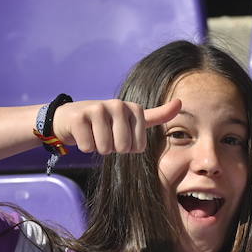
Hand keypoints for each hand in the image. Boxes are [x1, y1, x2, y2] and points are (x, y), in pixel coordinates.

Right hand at [53, 97, 181, 154]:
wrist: (71, 117)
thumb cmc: (106, 122)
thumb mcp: (133, 118)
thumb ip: (157, 115)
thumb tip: (180, 102)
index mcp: (133, 109)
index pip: (138, 147)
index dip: (127, 148)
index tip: (119, 136)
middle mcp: (118, 105)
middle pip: (122, 148)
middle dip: (112, 148)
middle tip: (105, 136)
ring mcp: (97, 109)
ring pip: (105, 148)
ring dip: (98, 147)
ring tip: (94, 134)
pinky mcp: (79, 117)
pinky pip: (88, 147)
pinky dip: (85, 146)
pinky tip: (82, 133)